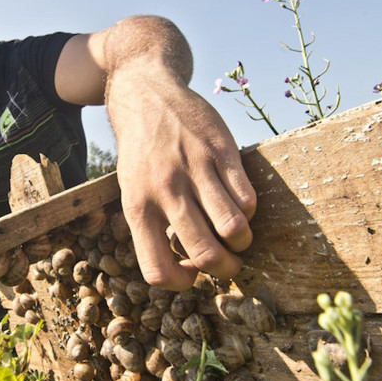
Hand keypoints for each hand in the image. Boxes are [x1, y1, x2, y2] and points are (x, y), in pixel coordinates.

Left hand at [109, 80, 255, 290]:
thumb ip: (152, 227)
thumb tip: (187, 268)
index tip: (192, 272)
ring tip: (238, 236)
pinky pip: (247, 197)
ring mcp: (195, 169)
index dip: (182, 283)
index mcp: (138, 207)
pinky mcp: (221, 150)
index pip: (158, 271)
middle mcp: (165, 191)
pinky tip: (239, 204)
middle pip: (206, 254)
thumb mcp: (132, 191)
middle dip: (225, 269)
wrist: (148, 97)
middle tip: (229, 263)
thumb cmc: (142, 155)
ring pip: (233, 228)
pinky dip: (249, 211)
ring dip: (242, 242)